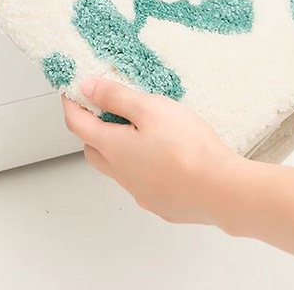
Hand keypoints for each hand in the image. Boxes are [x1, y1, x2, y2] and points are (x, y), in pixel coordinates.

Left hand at [61, 78, 246, 225]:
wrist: (222, 191)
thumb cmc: (187, 148)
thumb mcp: (149, 108)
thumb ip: (115, 97)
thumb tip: (87, 88)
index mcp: (113, 148)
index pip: (77, 123)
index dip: (71, 104)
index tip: (70, 92)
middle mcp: (121, 174)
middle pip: (92, 149)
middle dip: (90, 128)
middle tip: (102, 109)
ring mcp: (141, 192)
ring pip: (117, 168)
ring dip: (117, 148)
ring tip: (137, 130)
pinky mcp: (161, 203)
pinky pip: (141, 181)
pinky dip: (141, 165)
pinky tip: (163, 155)